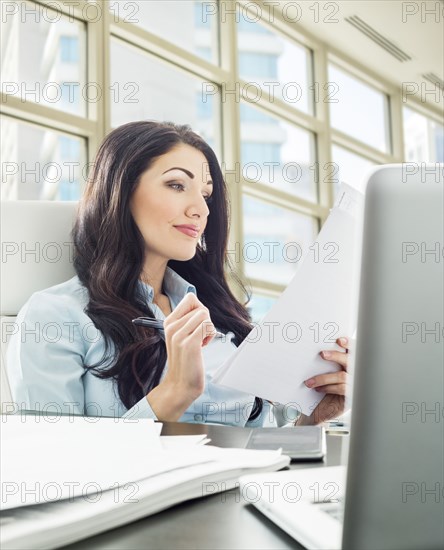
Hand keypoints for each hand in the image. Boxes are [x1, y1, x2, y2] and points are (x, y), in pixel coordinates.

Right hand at [146, 293, 215, 420]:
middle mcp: (172, 326)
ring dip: (209, 328)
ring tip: (201, 342)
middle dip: (206, 320)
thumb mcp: (182, 336)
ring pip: (205, 315)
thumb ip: (188, 320)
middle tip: (200, 336)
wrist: (181, 384)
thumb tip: (201, 306)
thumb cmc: (187, 359)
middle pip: (200, 306)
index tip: (198, 324)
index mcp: (169, 322)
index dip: (200, 308)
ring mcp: (179, 335)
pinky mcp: (189, 343)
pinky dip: (211, 335)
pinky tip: (203, 346)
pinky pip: (208, 326)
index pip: (190, 298)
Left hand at [296, 337, 349, 425]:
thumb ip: (325, 363)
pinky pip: (342, 389)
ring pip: (342, 376)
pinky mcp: (351, 397)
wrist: (319, 411)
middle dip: (336, 355)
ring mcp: (355, 385)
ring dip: (323, 377)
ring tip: (309, 382)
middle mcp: (355, 373)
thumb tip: (315, 350)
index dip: (349, 344)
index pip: (354, 350)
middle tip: (322, 354)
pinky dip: (328, 387)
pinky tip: (318, 389)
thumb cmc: (322, 388)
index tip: (339, 340)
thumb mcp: (323, 374)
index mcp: (350, 364)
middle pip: (350, 360)